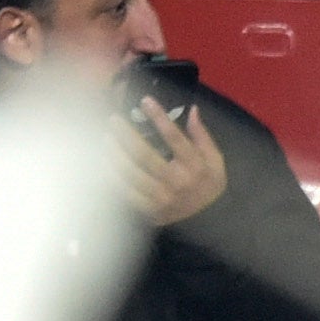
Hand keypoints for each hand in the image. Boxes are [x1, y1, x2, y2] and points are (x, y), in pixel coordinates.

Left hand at [115, 92, 230, 228]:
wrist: (209, 220)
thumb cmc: (208, 184)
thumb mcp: (215, 159)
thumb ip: (202, 135)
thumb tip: (192, 109)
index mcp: (194, 166)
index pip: (174, 138)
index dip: (159, 118)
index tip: (145, 100)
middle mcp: (176, 182)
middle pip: (145, 156)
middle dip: (126, 135)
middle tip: (113, 120)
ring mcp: (161, 198)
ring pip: (131, 174)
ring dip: (114, 155)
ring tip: (104, 138)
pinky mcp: (149, 209)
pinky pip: (126, 192)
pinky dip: (112, 177)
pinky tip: (104, 163)